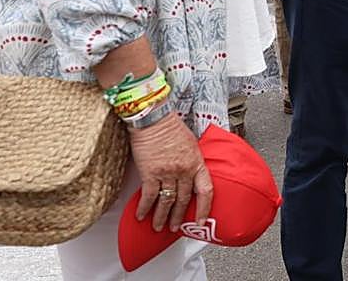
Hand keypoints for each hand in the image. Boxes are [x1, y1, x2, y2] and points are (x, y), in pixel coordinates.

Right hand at [129, 112, 213, 231]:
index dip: (204, 208)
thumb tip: (191, 174)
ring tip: (158, 226)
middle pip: (183, 200)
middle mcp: (184, 170)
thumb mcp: (192, 144)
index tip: (201, 221)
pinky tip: (141, 216)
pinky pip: (149, 196)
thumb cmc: (171, 127)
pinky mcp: (150, 173)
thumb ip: (193, 161)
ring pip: (166, 202)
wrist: (153, 119)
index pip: (206, 191)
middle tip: (175, 227)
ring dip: (161, 217)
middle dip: (179, 217)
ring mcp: (167, 173)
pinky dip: (144, 208)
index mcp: (197, 163)